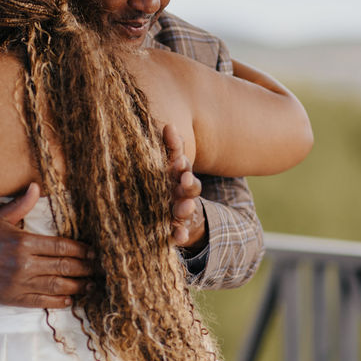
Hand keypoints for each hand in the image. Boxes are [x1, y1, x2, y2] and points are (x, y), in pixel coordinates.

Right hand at [0, 183, 92, 307]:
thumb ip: (22, 204)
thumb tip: (37, 186)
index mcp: (23, 242)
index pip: (61, 247)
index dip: (80, 251)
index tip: (92, 252)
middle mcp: (23, 264)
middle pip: (63, 267)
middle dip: (84, 269)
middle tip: (98, 270)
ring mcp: (18, 283)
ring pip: (55, 286)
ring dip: (76, 287)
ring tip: (89, 286)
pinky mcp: (12, 298)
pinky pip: (40, 301)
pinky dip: (57, 301)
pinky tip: (69, 300)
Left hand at [163, 124, 206, 250]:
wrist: (183, 214)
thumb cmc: (169, 183)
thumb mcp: (170, 166)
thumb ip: (171, 147)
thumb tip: (169, 125)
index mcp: (179, 174)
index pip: (181, 163)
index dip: (180, 159)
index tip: (178, 159)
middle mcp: (184, 192)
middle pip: (190, 186)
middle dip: (188, 183)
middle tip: (185, 179)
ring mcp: (184, 211)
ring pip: (187, 208)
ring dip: (186, 207)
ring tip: (185, 207)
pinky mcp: (181, 228)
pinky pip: (181, 232)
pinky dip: (181, 234)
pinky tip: (178, 236)